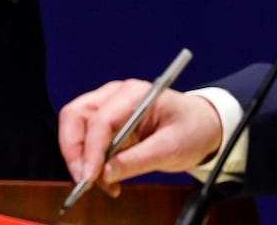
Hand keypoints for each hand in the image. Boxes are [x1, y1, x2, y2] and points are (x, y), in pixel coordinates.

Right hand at [58, 79, 223, 194]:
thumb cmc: (192, 129)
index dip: (92, 149)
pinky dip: (89, 159)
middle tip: (83, 178)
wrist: (203, 125)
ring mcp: (107, 106)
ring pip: (75, 126)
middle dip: (74, 149)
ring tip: (97, 182)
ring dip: (79, 156)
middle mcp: (114, 95)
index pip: (100, 119)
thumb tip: (106, 174)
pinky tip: (104, 177)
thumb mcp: (171, 149)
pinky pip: (87, 138)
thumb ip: (138, 161)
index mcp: (133, 94)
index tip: (90, 175)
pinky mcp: (106, 121)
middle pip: (76, 116)